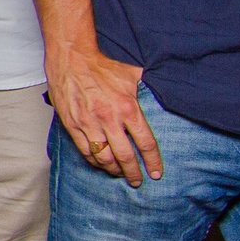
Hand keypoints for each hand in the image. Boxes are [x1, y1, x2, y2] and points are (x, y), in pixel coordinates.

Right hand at [47, 42, 162, 184]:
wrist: (72, 59)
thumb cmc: (102, 66)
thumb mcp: (132, 74)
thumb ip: (148, 88)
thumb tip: (168, 92)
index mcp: (127, 108)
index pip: (145, 143)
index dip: (152, 161)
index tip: (156, 173)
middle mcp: (109, 119)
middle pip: (125, 156)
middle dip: (133, 172)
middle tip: (137, 180)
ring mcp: (89, 124)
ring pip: (104, 158)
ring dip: (113, 169)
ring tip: (119, 173)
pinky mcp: (73, 125)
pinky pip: (85, 151)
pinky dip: (95, 161)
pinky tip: (101, 164)